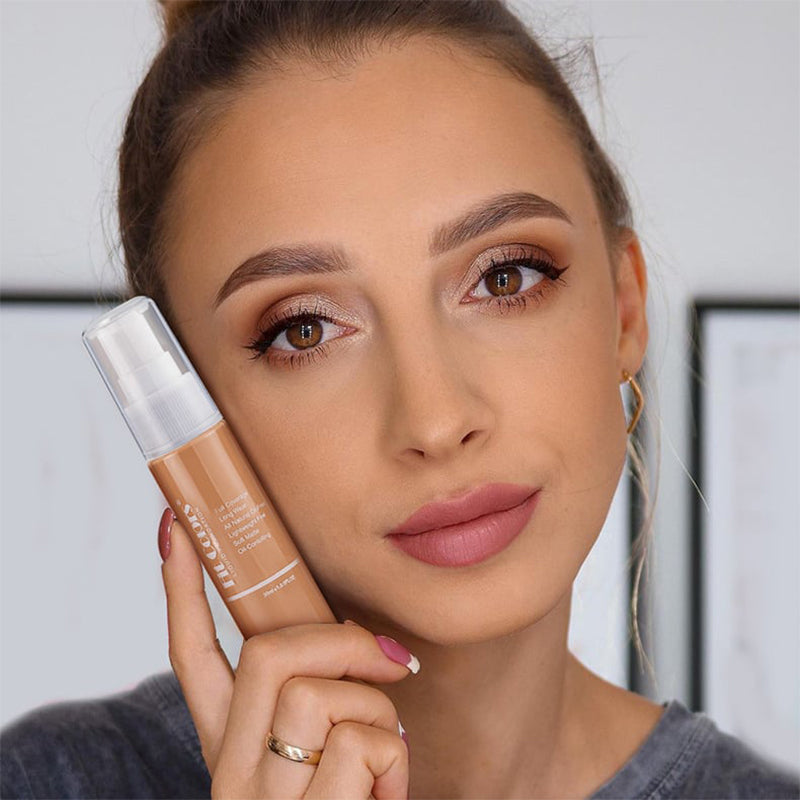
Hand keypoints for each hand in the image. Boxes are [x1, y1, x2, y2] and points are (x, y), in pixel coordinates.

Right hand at [160, 512, 414, 799]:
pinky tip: (386, 798)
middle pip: (266, 656)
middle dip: (339, 639)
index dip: (183, 588)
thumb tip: (367, 646)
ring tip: (384, 758)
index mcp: (232, 748)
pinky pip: (362, 746)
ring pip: (317, 697)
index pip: (193, 657)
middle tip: (390, 661)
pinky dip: (395, 762)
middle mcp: (233, 773)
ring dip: (377, 712)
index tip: (178, 527)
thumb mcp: (322, 754)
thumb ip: (319, 700)